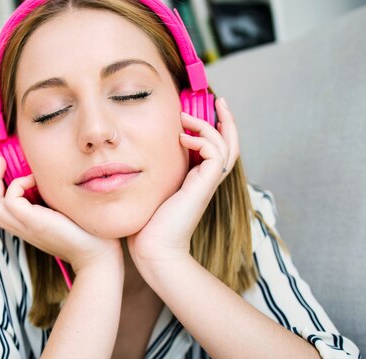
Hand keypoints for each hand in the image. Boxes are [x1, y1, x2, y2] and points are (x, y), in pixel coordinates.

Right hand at [0, 156, 121, 273]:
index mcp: (28, 227)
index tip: (0, 167)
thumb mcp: (64, 213)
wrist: (98, 255)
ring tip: (1, 161)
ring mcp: (27, 227)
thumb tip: (47, 178)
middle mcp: (23, 229)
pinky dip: (18, 185)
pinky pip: (11, 200)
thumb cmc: (88, 233)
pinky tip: (34, 180)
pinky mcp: (35, 223)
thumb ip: (52, 200)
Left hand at [127, 97, 238, 269]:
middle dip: (227, 121)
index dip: (214, 130)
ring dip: (209, 126)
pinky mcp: (203, 186)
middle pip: (231, 146)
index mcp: (195, 181)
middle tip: (220, 101)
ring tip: (186, 118)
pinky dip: (202, 140)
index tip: (201, 111)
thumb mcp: (148, 191)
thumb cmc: (145, 226)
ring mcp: (206, 184)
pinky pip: (215, 154)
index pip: (216, 150)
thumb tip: (133, 155)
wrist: (153, 250)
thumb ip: (150, 174)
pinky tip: (181, 138)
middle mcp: (205, 181)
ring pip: (226, 146)